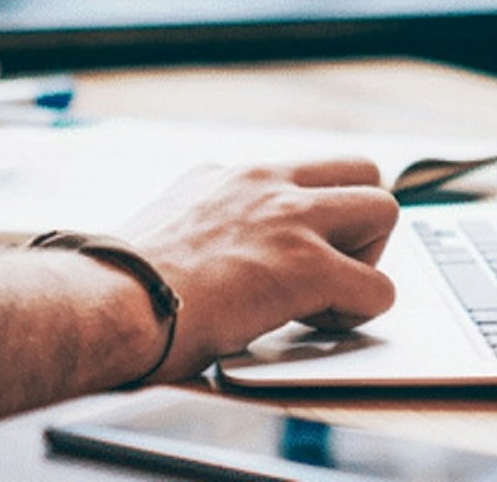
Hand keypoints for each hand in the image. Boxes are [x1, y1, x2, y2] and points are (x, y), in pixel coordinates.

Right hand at [116, 158, 398, 382]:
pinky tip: (314, 326)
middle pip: (361, 170)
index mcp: (227, 176)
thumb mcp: (169, 229)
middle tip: (328, 268)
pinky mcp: (306, 266)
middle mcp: (263, 182)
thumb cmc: (124, 285)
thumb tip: (218, 258)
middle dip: (359, 223)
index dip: (312, 217)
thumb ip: (208, 227)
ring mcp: (288, 218)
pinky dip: (358, 313)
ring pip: (384, 209)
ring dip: (368, 259)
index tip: (294, 252)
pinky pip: (378, 287)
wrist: (113, 301)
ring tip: (327, 296)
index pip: (302, 173)